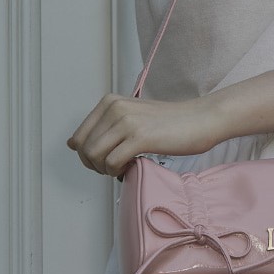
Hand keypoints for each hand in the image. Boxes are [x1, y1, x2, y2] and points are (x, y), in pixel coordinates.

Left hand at [68, 94, 217, 174]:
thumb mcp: (131, 117)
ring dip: (105, 170)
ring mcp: (126, 121)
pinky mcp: (139, 137)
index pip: (78, 137)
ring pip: (94, 156)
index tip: (104, 160)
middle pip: (84, 149)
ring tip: (123, 167)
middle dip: (94, 165)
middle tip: (114, 167)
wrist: (201, 119)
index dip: (87, 156)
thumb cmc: (169, 123)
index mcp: (109, 102)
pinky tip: (131, 167)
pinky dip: (117, 171)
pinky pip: (111, 162)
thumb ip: (103, 127)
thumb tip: (72, 144)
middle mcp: (114, 108)